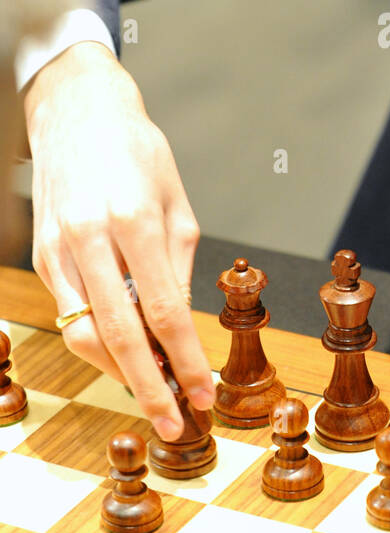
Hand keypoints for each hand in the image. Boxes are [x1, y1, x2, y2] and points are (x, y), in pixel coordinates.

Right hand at [24, 41, 213, 438]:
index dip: (186, 360)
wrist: (76, 110)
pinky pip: (70, 313)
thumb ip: (178, 267)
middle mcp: (90, 237)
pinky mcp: (40, 254)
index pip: (163, 311)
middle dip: (149, 387)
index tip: (206, 395)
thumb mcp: (177, 203)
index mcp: (135, 219)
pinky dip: (97, 342)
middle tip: (175, 422)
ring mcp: (58, 248)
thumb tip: (180, 329)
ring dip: (119, 372)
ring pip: (84, 333)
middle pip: (118, 335)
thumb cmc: (138, 153)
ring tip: (154, 392)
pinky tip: (124, 355)